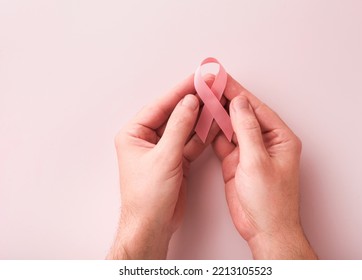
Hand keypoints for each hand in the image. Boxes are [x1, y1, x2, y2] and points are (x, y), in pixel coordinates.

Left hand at [107, 75, 218, 258]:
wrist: (152, 225)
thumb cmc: (147, 197)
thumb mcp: (164, 158)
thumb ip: (179, 127)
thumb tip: (189, 102)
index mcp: (134, 134)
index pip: (160, 105)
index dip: (180, 91)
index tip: (197, 79)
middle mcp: (146, 139)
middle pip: (173, 113)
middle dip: (193, 101)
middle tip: (210, 86)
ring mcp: (162, 150)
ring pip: (184, 127)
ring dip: (200, 117)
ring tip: (216, 101)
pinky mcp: (175, 160)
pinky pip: (190, 142)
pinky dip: (202, 134)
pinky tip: (214, 124)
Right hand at [213, 75, 316, 258]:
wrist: (264, 229)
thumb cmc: (270, 201)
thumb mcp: (257, 161)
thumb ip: (247, 129)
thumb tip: (239, 103)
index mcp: (279, 138)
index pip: (255, 107)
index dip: (237, 92)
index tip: (221, 78)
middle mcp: (265, 142)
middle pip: (243, 114)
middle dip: (225, 99)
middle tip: (208, 83)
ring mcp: (250, 152)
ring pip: (231, 126)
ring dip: (218, 113)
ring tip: (203, 97)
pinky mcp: (236, 162)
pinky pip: (223, 141)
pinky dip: (213, 131)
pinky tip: (204, 121)